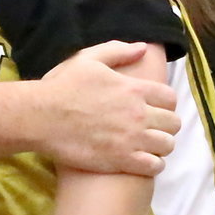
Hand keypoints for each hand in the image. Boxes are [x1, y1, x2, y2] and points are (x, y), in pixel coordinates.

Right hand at [40, 42, 178, 178]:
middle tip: (152, 127)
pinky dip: (152, 164)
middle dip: (166, 124)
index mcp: (133, 88)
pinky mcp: (122, 160)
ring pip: (167, 145)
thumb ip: (118, 51)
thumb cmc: (62, 87)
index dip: (166, 103)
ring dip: (160, 145)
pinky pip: (155, 166)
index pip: (170, 98)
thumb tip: (142, 48)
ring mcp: (132, 139)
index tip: (156, 107)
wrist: (41, 118)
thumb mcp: (87, 59)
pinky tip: (141, 160)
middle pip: (173, 123)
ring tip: (148, 145)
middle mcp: (138, 114)